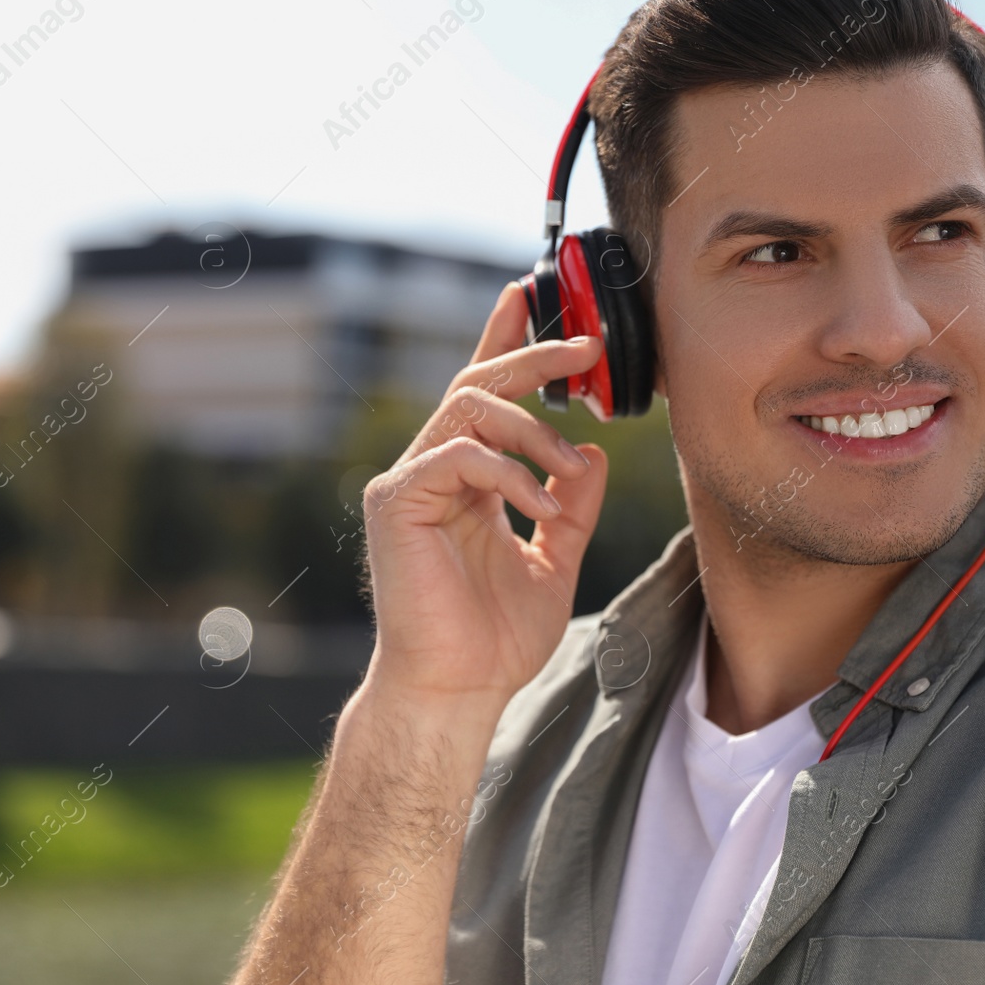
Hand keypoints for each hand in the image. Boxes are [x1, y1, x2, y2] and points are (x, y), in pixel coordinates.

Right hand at [359, 281, 608, 711]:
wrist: (457, 689)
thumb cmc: (495, 638)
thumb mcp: (554, 559)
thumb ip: (569, 502)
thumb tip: (589, 449)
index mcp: (463, 478)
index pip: (481, 394)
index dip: (502, 340)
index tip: (527, 296)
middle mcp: (430, 469)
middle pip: (476, 383)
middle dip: (530, 355)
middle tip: (584, 346)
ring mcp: (408, 482)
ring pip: (468, 407)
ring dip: (531, 428)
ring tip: (566, 466)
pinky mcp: (396, 501)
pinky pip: (457, 455)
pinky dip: (509, 474)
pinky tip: (537, 509)